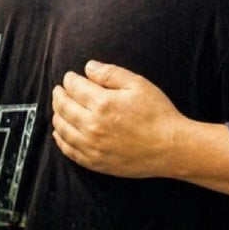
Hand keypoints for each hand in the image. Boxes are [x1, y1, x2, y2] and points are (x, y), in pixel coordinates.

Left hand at [51, 60, 191, 178]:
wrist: (171, 147)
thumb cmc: (159, 114)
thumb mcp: (140, 85)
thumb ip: (112, 74)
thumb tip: (89, 67)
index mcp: (102, 103)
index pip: (74, 87)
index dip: (70, 79)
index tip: (70, 77)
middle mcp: (91, 125)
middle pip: (63, 107)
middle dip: (59, 95)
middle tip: (59, 90)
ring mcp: (91, 145)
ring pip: (62, 128)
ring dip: (57, 115)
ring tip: (59, 109)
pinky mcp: (94, 161)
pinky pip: (67, 150)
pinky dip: (60, 139)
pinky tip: (61, 133)